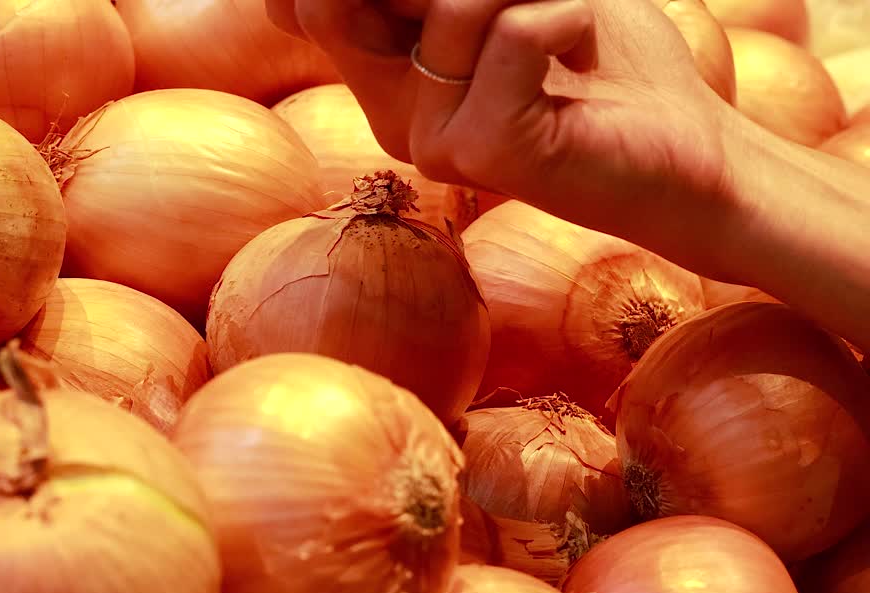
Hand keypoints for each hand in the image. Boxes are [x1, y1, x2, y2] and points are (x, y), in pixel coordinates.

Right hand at [270, 0, 737, 278]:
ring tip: (571, 28)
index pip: (312, 7)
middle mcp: (392, 116)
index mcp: (387, 79)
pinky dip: (571, 16)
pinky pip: (514, 30)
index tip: (490, 8)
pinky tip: (584, 61)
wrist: (695, 160)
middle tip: (533, 3)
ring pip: (453, 1)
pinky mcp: (481, 154)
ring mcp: (429, 140)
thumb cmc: (612, 67)